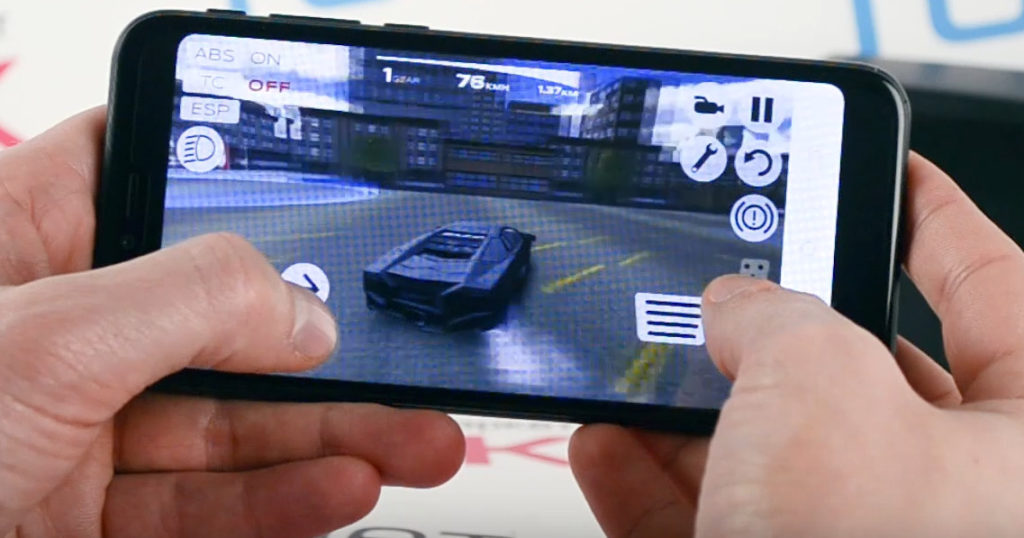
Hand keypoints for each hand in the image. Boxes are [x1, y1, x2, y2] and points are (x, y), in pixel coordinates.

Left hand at [0, 108, 464, 536]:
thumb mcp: (39, 343)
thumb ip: (189, 303)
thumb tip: (299, 317)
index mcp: (20, 250)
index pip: (130, 172)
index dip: (221, 170)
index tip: (315, 191)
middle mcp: (54, 338)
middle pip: (218, 324)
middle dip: (323, 353)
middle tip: (403, 369)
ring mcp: (74, 435)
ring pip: (226, 427)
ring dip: (330, 440)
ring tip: (411, 445)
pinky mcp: (89, 520)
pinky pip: (203, 507)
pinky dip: (279, 504)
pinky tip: (339, 490)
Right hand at [570, 153, 1023, 535]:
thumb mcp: (821, 387)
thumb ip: (776, 313)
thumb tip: (737, 305)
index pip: (992, 284)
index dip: (929, 215)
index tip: (881, 175)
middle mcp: (967, 500)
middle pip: (861, 375)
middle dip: (770, 331)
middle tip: (720, 283)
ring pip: (778, 461)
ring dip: (692, 415)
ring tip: (634, 369)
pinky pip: (724, 529)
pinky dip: (661, 492)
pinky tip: (611, 451)